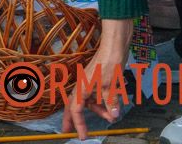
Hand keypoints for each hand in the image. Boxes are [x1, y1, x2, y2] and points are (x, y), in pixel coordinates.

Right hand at [63, 19, 132, 138]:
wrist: (114, 48)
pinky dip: (101, 103)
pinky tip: (110, 106)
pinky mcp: (94, 80)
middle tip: (68, 131)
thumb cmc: (109, 65)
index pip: (76, 110)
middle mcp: (82, 86)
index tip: (82, 136)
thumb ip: (110, 103)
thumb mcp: (111, 86)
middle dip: (72, 119)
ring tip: (110, 117)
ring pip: (87, 102)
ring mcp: (88, 83)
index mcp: (82, 88)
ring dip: (96, 111)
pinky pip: (94, 96)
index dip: (78, 124)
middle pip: (73, 106)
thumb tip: (113, 116)